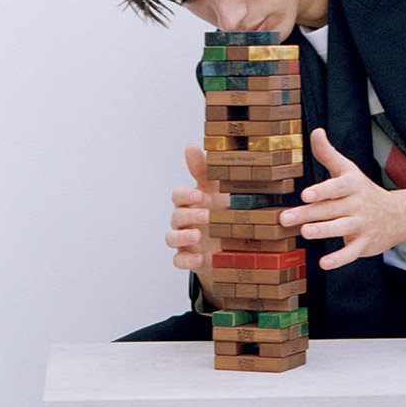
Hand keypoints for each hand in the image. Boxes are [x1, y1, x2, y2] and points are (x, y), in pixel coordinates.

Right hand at [166, 144, 224, 305]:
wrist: (234, 245)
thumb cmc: (224, 213)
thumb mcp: (218, 191)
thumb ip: (204, 170)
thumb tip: (190, 146)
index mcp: (191, 203)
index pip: (178, 195)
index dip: (185, 195)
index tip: (198, 195)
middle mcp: (185, 221)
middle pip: (176, 215)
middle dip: (189, 215)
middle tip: (207, 216)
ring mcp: (185, 241)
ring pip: (171, 238)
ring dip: (182, 236)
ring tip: (197, 236)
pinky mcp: (189, 258)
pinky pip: (178, 260)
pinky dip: (186, 261)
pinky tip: (199, 260)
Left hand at [279, 128, 405, 269]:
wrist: (398, 215)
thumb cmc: (364, 192)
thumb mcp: (348, 170)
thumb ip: (328, 154)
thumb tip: (315, 132)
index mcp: (351, 186)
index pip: (337, 187)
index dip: (322, 190)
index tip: (306, 194)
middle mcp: (356, 205)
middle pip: (330, 209)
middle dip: (308, 214)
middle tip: (286, 218)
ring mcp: (361, 225)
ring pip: (341, 228)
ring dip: (323, 231)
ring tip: (305, 233)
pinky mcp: (364, 244)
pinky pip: (351, 253)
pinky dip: (339, 259)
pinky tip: (324, 263)